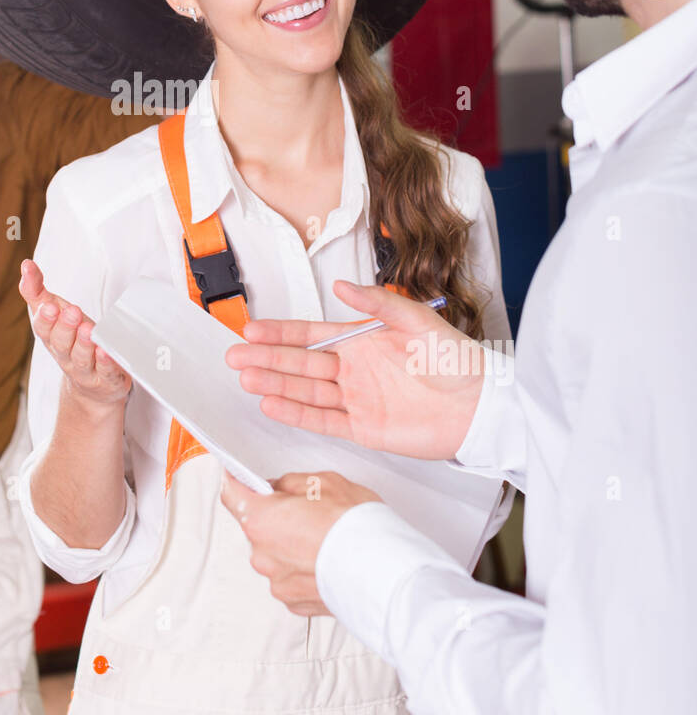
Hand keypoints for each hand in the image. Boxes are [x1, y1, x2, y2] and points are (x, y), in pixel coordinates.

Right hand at [19, 259, 130, 408]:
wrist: (92, 385)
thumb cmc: (72, 340)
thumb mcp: (55, 313)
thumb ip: (37, 290)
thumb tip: (26, 265)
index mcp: (51, 338)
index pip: (43, 329)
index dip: (45, 318)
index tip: (49, 305)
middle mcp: (65, 355)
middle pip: (62, 343)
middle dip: (65, 327)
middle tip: (72, 311)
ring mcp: (85, 369)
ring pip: (82, 358)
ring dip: (84, 344)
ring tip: (88, 329)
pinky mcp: (106, 379)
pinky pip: (105, 371)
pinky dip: (106, 362)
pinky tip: (106, 351)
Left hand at [221, 470, 379, 615]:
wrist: (384, 574)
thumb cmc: (357, 528)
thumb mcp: (325, 482)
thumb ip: (291, 483)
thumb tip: (279, 488)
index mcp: (262, 520)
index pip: (232, 495)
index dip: (235, 482)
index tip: (237, 477)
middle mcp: (262, 555)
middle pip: (258, 526)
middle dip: (276, 516)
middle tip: (308, 510)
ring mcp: (278, 583)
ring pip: (276, 554)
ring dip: (291, 545)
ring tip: (325, 539)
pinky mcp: (294, 603)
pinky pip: (291, 577)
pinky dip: (303, 568)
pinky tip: (327, 560)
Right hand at [225, 279, 483, 460]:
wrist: (480, 405)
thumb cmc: (456, 359)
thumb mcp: (416, 320)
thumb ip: (377, 304)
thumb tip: (342, 286)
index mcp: (362, 340)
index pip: (310, 335)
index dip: (280, 334)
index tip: (250, 331)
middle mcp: (353, 369)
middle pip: (299, 364)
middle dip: (266, 360)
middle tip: (234, 357)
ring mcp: (356, 399)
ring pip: (305, 392)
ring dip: (274, 386)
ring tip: (245, 380)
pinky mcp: (364, 428)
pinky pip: (323, 420)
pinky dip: (296, 414)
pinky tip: (272, 405)